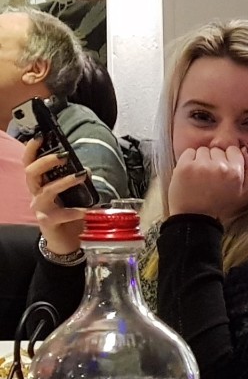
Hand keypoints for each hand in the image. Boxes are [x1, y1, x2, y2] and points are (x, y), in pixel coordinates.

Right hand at [24, 138, 86, 254]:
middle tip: (64, 155)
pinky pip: (60, 214)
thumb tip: (86, 169)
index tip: (41, 136)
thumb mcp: (73, 196)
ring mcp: (40, 208)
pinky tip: (86, 210)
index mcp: (40, 185)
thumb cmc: (68, 216)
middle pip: (31, 172)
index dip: (32, 149)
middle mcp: (36, 194)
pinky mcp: (47, 222)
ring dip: (65, 181)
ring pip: (47, 190)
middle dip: (46, 161)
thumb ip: (77, 181)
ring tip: (81, 176)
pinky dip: (75, 211)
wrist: (65, 242)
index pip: (30, 163)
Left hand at [168, 145, 247, 220]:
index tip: (221, 173)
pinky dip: (188, 161)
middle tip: (210, 179)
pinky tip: (190, 175)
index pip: (233, 150)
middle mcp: (220, 168)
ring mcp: (201, 166)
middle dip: (213, 160)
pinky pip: (189, 152)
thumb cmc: (218, 203)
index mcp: (236, 173)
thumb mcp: (241, 190)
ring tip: (199, 178)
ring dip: (200, 161)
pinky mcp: (185, 166)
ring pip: (203, 150)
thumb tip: (244, 148)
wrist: (194, 218)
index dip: (227, 160)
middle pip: (217, 149)